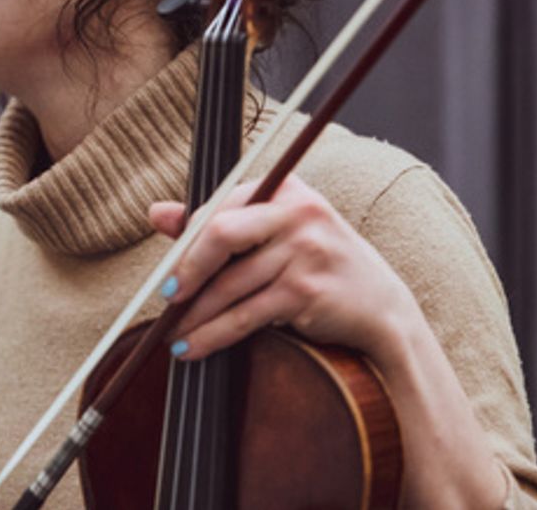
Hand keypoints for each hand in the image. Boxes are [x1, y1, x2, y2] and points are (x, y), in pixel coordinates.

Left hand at [148, 175, 418, 363]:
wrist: (381, 308)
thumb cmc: (318, 264)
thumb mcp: (275, 233)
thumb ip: (218, 221)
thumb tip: (155, 212)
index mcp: (285, 189)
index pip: (222, 206)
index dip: (187, 238)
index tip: (169, 268)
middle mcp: (296, 213)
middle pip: (222, 234)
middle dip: (187, 270)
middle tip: (167, 297)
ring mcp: (304, 252)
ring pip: (230, 284)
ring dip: (195, 315)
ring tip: (173, 334)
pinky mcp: (305, 291)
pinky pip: (245, 315)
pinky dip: (214, 335)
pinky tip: (194, 347)